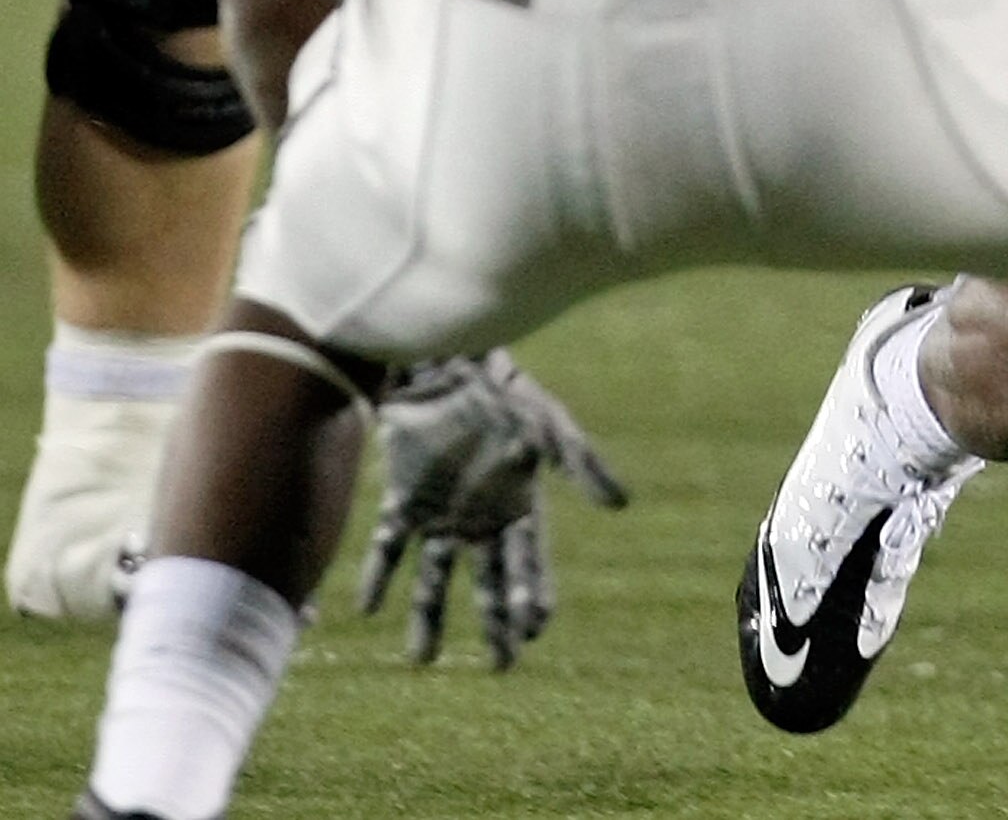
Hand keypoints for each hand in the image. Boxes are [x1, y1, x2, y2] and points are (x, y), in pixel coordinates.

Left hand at [358, 351, 627, 669]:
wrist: (448, 357)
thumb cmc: (505, 388)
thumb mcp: (549, 423)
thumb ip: (583, 462)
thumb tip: (621, 506)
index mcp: (518, 499)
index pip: (528, 559)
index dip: (531, 594)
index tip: (534, 632)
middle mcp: (480, 513)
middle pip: (488, 579)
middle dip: (496, 622)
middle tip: (502, 668)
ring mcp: (441, 508)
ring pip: (435, 574)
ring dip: (429, 615)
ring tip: (422, 660)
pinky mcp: (404, 495)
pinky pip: (390, 544)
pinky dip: (379, 575)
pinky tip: (368, 609)